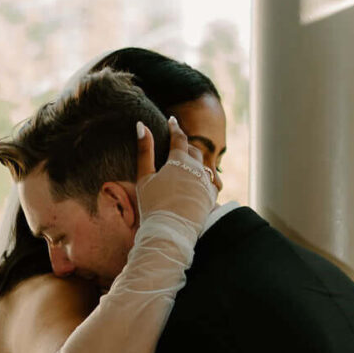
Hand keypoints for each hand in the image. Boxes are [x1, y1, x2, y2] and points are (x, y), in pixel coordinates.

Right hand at [135, 116, 217, 235]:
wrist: (170, 233)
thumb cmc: (153, 205)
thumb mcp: (144, 177)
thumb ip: (144, 150)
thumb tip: (141, 125)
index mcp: (180, 161)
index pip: (179, 137)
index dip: (174, 127)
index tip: (171, 120)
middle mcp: (197, 168)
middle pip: (193, 150)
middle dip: (185, 145)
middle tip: (177, 142)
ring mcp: (206, 183)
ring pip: (203, 165)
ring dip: (195, 161)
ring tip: (186, 162)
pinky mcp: (212, 197)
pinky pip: (210, 181)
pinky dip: (203, 178)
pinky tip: (198, 180)